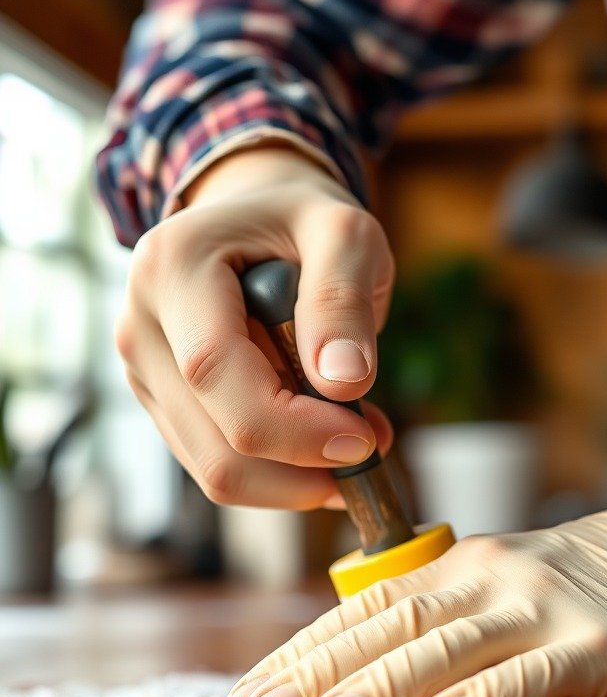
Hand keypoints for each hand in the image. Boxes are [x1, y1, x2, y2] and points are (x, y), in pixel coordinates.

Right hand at [115, 145, 394, 508]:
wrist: (261, 220)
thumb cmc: (305, 223)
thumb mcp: (345, 234)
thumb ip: (343, 300)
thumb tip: (344, 382)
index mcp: (171, 268)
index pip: (217, 374)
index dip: (293, 427)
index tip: (363, 439)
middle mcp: (141, 326)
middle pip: (216, 445)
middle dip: (304, 465)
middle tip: (374, 443)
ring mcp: (146, 374)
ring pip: (219, 471)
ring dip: (299, 476)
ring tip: (359, 432)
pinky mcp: (168, 407)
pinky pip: (224, 467)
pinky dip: (284, 473)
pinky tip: (325, 435)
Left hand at [225, 442, 606, 696]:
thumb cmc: (592, 584)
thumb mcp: (509, 590)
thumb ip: (447, 626)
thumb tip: (361, 681)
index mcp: (462, 570)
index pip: (367, 609)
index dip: (304, 654)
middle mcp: (492, 580)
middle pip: (394, 628)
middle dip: (320, 674)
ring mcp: (547, 608)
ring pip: (453, 649)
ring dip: (388, 689)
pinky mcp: (601, 643)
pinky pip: (537, 676)